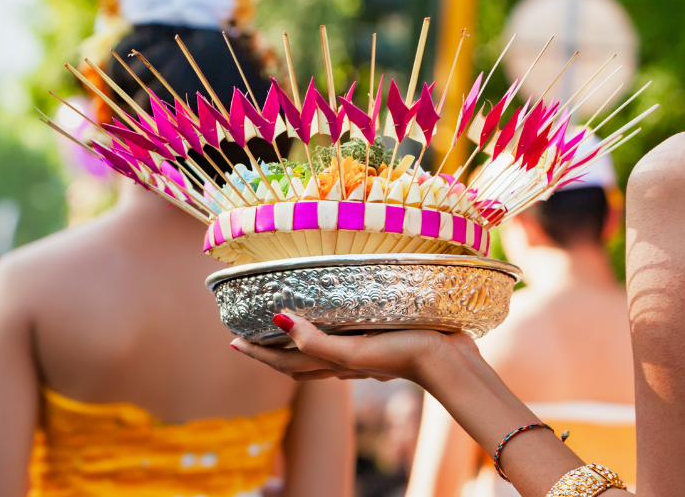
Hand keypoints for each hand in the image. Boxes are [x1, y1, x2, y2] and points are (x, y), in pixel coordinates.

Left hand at [230, 313, 477, 386]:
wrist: (451, 364)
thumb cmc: (403, 355)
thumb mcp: (355, 352)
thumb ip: (316, 342)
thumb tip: (279, 319)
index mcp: (333, 364)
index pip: (283, 362)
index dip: (257, 353)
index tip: (233, 341)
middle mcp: (344, 362)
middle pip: (296, 360)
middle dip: (271, 350)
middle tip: (250, 333)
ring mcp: (363, 354)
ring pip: (320, 352)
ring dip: (298, 341)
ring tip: (284, 324)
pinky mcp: (381, 342)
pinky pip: (344, 341)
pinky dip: (328, 334)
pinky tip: (335, 318)